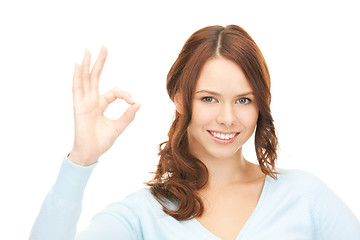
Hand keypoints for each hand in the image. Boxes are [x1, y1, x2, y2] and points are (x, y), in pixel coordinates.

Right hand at [69, 46, 140, 165]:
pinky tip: (77, 65)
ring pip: (85, 79)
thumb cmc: (102, 141)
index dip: (125, 94)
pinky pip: (76, 89)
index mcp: (100, 104)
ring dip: (86, 65)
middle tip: (104, 46)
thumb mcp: (119, 126)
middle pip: (95, 77)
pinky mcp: (78, 107)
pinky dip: (77, 77)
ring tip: (87, 50)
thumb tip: (140, 103)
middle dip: (100, 62)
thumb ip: (128, 115)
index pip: (114, 92)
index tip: (133, 101)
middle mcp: (91, 100)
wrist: (91, 154)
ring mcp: (83, 103)